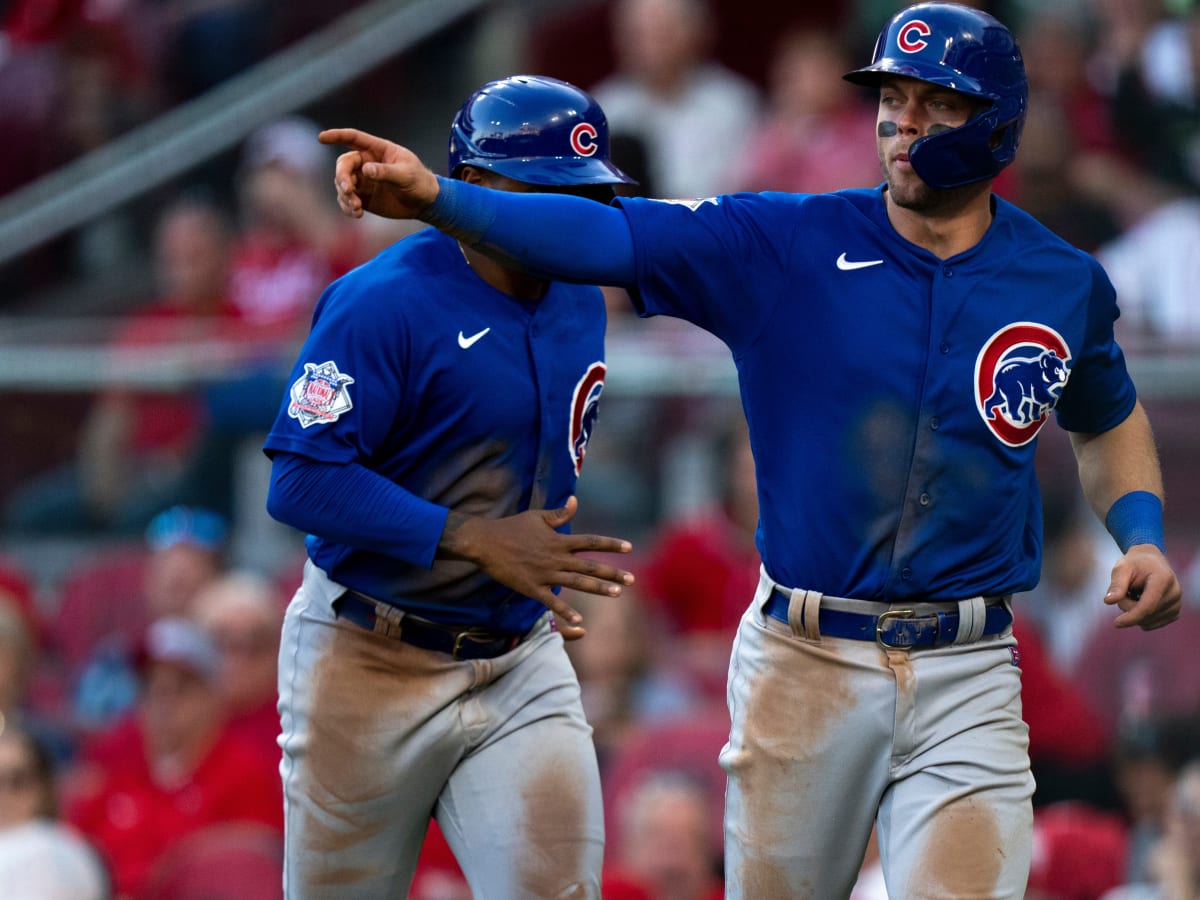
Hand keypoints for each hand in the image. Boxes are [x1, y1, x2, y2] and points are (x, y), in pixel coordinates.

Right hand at [318, 128, 439, 219]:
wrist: (424, 202)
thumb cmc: (418, 181)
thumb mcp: (406, 175)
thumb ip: (386, 172)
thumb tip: (366, 170)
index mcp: (377, 150)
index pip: (353, 138)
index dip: (337, 136)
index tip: (322, 138)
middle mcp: (366, 163)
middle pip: (344, 165)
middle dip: (342, 177)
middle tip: (348, 190)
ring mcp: (363, 180)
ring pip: (342, 184)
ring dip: (345, 196)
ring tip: (357, 207)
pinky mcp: (363, 197)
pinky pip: (347, 200)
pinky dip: (347, 207)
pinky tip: (357, 214)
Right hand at [439, 496, 634, 626]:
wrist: (485, 542)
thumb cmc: (511, 527)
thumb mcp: (537, 516)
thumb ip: (559, 514)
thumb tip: (575, 501)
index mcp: (559, 540)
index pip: (591, 542)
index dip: (610, 545)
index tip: (628, 547)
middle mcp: (556, 557)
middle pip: (590, 566)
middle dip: (612, 573)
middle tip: (632, 579)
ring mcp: (545, 574)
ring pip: (577, 583)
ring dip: (599, 589)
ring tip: (617, 593)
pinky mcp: (532, 588)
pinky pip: (551, 602)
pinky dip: (565, 610)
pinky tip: (580, 619)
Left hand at [1104, 544, 1181, 629]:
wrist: (1150, 561)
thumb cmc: (1134, 564)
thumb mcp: (1121, 568)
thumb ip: (1116, 585)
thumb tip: (1108, 601)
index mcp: (1163, 579)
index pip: (1148, 605)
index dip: (1132, 617)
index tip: (1116, 623)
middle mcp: (1174, 592)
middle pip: (1145, 614)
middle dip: (1126, 607)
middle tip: (1123, 591)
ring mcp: (1176, 604)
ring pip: (1147, 621)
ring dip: (1133, 612)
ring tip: (1133, 594)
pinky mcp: (1174, 612)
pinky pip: (1151, 624)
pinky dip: (1141, 617)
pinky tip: (1140, 602)